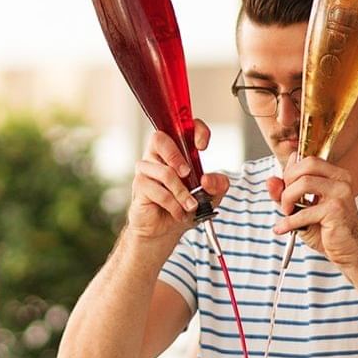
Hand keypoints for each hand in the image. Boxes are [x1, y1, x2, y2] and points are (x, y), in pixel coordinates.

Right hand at [126, 120, 228, 245]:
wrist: (165, 231)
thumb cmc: (184, 207)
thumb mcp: (211, 196)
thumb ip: (218, 185)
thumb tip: (208, 179)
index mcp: (176, 151)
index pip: (180, 127)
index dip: (194, 130)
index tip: (202, 146)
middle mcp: (158, 156)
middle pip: (158, 139)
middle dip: (176, 156)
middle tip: (187, 173)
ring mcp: (146, 171)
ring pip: (164, 172)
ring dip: (182, 192)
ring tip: (190, 206)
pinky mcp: (139, 187)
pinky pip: (158, 191)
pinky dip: (173, 205)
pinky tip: (179, 213)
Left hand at [268, 155, 357, 267]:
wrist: (347, 250)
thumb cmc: (326, 229)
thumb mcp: (301, 208)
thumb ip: (285, 193)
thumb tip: (270, 181)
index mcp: (335, 174)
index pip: (307, 159)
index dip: (290, 171)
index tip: (285, 188)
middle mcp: (341, 179)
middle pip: (307, 164)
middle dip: (288, 180)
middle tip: (285, 199)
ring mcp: (340, 193)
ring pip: (304, 183)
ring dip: (288, 198)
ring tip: (287, 212)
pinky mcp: (336, 210)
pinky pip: (305, 211)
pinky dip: (289, 221)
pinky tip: (282, 228)